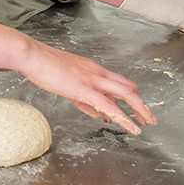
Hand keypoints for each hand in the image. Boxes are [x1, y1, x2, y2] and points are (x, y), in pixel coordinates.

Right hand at [20, 39, 156, 134]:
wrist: (33, 56)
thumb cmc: (44, 67)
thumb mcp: (67, 84)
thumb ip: (84, 100)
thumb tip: (98, 113)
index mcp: (94, 70)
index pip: (119, 83)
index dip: (131, 96)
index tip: (137, 109)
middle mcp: (99, 73)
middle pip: (129, 87)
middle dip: (141, 104)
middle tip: (149, 118)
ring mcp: (94, 80)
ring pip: (127, 94)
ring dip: (140, 109)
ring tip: (148, 123)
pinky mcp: (86, 89)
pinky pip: (111, 106)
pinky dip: (125, 118)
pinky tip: (133, 128)